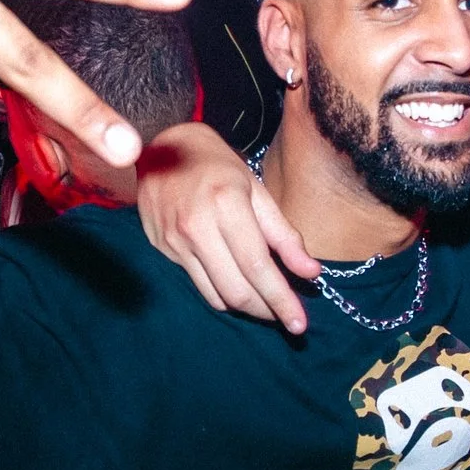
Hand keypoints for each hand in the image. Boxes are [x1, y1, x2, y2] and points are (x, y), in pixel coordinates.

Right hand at [132, 123, 319, 329]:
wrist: (159, 146)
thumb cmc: (216, 165)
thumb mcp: (256, 189)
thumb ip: (283, 234)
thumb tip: (311, 272)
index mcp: (226, 204)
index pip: (258, 267)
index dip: (281, 300)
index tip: (299, 323)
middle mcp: (197, 227)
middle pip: (237, 290)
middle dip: (266, 311)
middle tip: (286, 316)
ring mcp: (175, 241)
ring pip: (216, 295)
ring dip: (246, 308)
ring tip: (266, 304)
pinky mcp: (163, 250)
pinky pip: (199, 285)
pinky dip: (223, 295)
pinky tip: (238, 287)